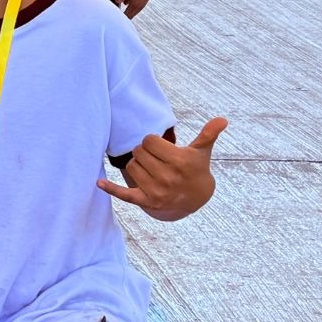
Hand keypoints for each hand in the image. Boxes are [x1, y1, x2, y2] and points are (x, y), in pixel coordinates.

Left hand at [98, 117, 227, 220]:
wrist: (195, 198)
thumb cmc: (195, 168)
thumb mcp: (202, 151)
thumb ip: (209, 133)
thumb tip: (222, 119)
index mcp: (180, 162)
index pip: (149, 140)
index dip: (152, 141)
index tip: (161, 148)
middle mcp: (168, 177)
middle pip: (138, 152)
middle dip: (145, 152)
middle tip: (156, 158)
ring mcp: (157, 191)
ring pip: (131, 166)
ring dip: (138, 164)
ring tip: (151, 168)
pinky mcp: (146, 202)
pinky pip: (124, 194)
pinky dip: (111, 189)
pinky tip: (98, 183)